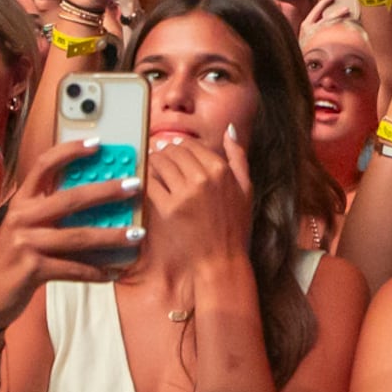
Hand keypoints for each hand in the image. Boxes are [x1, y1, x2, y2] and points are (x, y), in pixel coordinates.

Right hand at [0, 135, 146, 324]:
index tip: (98, 143)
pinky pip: (73, 269)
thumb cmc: (17, 256)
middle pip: (71, 199)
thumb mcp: (28, 227)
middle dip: (107, 191)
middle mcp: (21, 217)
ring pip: (78, 237)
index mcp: (22, 201)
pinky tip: (115, 272)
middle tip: (134, 186)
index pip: (44, 165)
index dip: (70, 150)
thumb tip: (100, 198)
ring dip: (112, 236)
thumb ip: (53, 211)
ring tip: (137, 235)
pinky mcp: (31, 269)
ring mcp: (25, 243)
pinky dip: (97, 271)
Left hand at [140, 126, 254, 277]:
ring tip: (150, 166)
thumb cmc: (234, 228)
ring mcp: (185, 193)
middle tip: (157, 156)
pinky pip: (150, 183)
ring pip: (159, 162)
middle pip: (173, 150)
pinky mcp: (168, 209)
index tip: (172, 150)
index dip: (179, 146)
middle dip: (164, 151)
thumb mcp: (246, 189)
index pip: (191, 145)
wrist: (221, 262)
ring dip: (152, 162)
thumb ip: (238, 156)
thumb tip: (230, 129)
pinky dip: (145, 179)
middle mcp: (203, 178)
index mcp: (221, 170)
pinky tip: (145, 183)